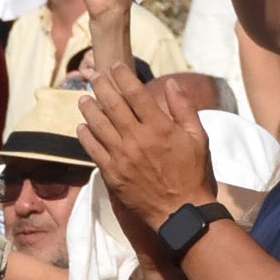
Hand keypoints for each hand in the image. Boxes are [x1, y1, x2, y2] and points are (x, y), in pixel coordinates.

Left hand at [78, 65, 215, 229]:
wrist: (180, 211)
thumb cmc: (193, 173)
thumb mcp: (198, 137)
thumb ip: (183, 108)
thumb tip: (171, 83)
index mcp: (159, 127)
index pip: (135, 94)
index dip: (123, 77)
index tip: (116, 67)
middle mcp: (137, 138)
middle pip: (112, 105)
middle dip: (101, 88)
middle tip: (94, 76)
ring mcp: (121, 157)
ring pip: (98, 126)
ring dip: (89, 109)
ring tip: (83, 99)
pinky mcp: (111, 174)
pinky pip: (93, 150)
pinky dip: (85, 136)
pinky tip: (82, 127)